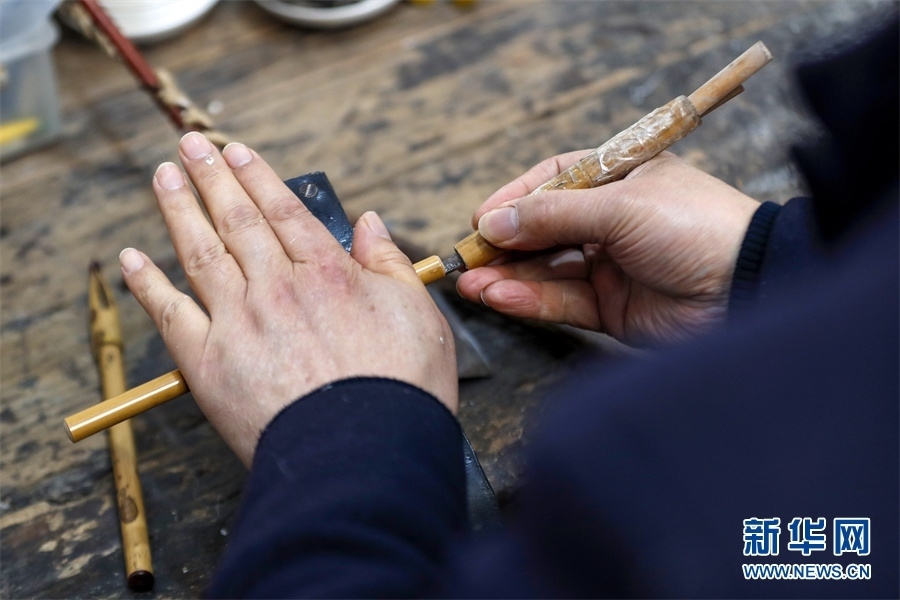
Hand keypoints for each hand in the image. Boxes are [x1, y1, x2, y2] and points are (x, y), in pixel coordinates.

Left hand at [120, 132, 457, 466]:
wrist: (364, 455)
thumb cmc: (400, 390)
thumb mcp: (419, 314)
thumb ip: (389, 263)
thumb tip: (371, 223)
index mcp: (327, 272)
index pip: (283, 211)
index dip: (257, 177)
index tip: (235, 152)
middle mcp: (277, 286)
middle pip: (237, 220)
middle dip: (211, 176)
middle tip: (189, 144)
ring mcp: (238, 322)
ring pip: (200, 252)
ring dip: (179, 209)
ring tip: (163, 176)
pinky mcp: (207, 363)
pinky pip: (169, 313)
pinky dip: (148, 282)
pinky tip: (134, 257)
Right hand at [456, 151, 758, 345]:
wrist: (751, 287)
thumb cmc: (696, 227)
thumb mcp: (620, 206)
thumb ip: (553, 215)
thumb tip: (493, 221)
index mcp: (620, 180)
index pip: (553, 182)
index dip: (515, 199)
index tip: (480, 218)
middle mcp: (612, 222)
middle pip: (543, 230)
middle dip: (503, 245)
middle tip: (466, 258)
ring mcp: (611, 267)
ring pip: (547, 270)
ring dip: (508, 276)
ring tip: (471, 282)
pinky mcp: (612, 308)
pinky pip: (562, 302)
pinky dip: (530, 300)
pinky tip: (500, 297)